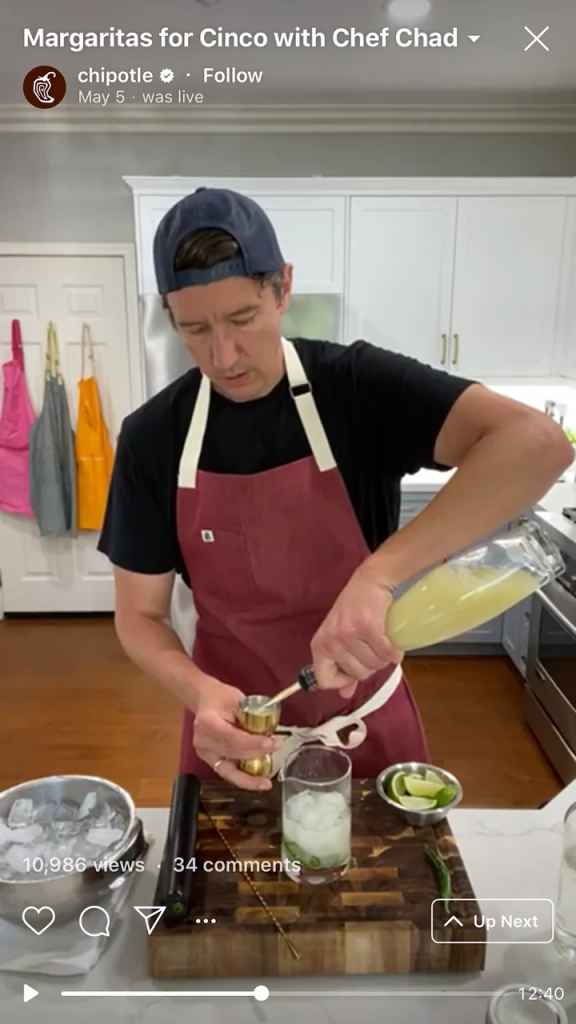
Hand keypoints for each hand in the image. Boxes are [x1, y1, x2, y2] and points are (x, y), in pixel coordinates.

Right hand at [192, 678, 282, 790]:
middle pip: (232, 754)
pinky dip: (242, 779)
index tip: (271, 743)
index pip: (233, 738)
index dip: (253, 743)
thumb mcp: (237, 699)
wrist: (205, 700)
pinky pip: (227, 773)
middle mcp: (203, 741)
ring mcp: (204, 753)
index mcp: (207, 723)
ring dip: (249, 776)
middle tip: (276, 749)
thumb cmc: (221, 697)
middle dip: (257, 755)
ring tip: (266, 780)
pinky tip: (256, 782)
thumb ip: (250, 717)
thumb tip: (268, 734)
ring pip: (229, 770)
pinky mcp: (209, 760)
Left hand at [310, 563, 402, 696]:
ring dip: (385, 657)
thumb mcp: (341, 638)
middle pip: (359, 674)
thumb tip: (345, 695)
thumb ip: (342, 667)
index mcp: (319, 646)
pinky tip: (395, 645)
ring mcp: (348, 634)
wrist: (371, 580)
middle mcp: (331, 641)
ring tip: (382, 641)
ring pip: (374, 665)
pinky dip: (395, 652)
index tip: (355, 670)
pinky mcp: (367, 627)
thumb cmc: (355, 609)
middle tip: (373, 647)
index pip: (324, 680)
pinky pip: (386, 653)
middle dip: (372, 665)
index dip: (344, 680)